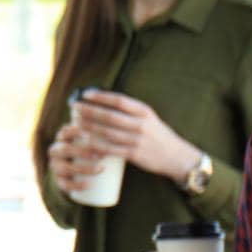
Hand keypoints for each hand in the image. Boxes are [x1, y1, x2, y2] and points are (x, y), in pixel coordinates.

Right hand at [48, 123, 112, 194]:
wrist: (81, 171)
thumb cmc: (93, 148)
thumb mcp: (94, 136)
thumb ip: (104, 125)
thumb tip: (126, 113)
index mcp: (62, 138)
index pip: (65, 132)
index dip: (77, 132)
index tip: (94, 135)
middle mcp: (56, 151)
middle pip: (64, 149)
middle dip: (82, 151)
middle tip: (102, 154)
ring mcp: (56, 167)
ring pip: (64, 168)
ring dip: (82, 168)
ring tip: (101, 169)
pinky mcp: (60, 181)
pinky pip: (64, 184)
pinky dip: (77, 185)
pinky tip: (88, 185)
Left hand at [72, 89, 202, 180]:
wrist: (178, 157)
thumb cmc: (158, 135)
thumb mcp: (148, 117)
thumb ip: (130, 111)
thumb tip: (103, 101)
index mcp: (144, 111)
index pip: (119, 100)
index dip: (100, 96)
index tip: (85, 94)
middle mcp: (141, 124)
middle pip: (109, 116)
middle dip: (89, 111)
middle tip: (74, 108)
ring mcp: (137, 140)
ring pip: (107, 132)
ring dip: (89, 127)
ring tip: (75, 123)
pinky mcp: (134, 154)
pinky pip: (111, 149)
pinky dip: (96, 145)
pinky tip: (84, 142)